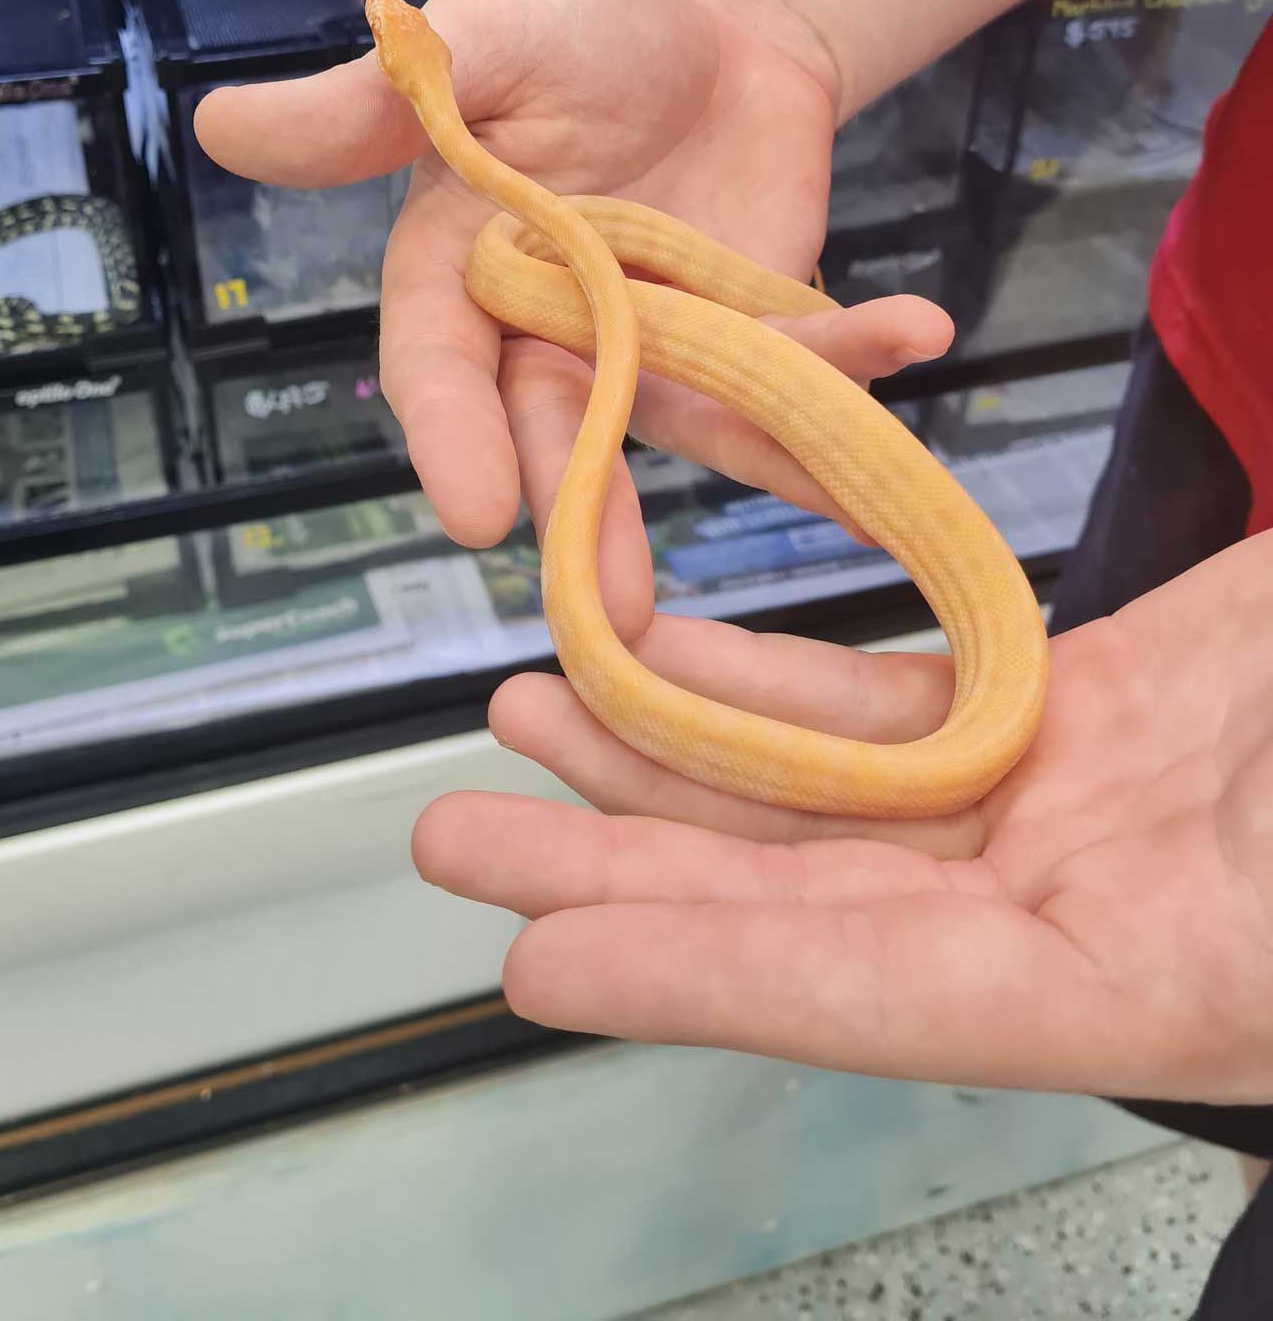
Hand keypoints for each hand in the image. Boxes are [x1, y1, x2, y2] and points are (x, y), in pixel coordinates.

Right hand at [194, 0, 953, 562]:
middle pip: (557, 431)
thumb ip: (378, 101)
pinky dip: (855, 363)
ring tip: (810, 509)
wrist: (720, 25)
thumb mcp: (486, 38)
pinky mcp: (749, 349)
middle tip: (614, 609)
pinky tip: (916, 333)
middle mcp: (548, 336)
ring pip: (678, 433)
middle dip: (583, 510)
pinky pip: (796, 376)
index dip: (453, 439)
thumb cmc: (581, 27)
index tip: (475, 512)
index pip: (438, 369)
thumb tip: (222, 123)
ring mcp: (655, 354)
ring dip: (735, 472)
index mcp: (461, 273)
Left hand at [412, 534, 1272, 1103]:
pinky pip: (887, 702)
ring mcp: (1077, 808)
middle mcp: (1092, 913)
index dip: (718, 986)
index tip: (546, 963)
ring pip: (826, 793)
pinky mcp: (1077, 712)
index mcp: (1170, 984)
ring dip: (664, 758)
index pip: (899, 999)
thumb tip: (1118, 956)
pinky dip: (764, 684)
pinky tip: (653, 655)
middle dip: (629, 873)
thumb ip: (1223, 931)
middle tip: (457, 842)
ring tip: (522, 720)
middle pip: (815, 902)